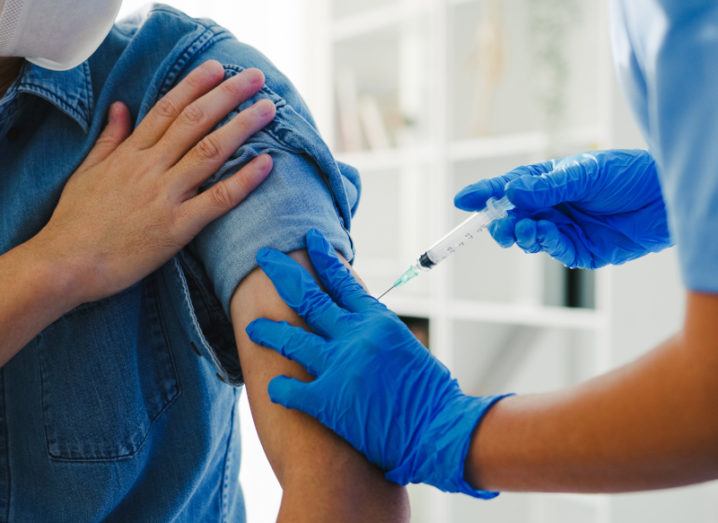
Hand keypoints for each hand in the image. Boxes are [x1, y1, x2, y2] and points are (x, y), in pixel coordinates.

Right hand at [31, 60, 274, 304]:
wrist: (66, 264)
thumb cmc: (75, 221)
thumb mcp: (87, 172)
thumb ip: (109, 138)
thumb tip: (120, 106)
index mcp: (129, 154)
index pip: (167, 109)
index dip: (195, 85)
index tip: (218, 68)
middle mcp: (150, 168)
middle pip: (195, 121)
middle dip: (227, 95)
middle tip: (255, 77)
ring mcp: (165, 196)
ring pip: (210, 152)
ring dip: (242, 127)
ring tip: (269, 109)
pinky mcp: (177, 227)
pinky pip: (217, 199)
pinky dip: (244, 180)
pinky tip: (267, 162)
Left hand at [246, 229, 510, 497]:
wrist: (438, 429)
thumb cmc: (431, 393)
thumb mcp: (407, 347)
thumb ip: (377, 332)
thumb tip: (359, 323)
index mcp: (377, 321)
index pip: (342, 280)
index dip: (322, 259)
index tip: (308, 240)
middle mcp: (355, 336)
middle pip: (308, 297)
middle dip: (282, 273)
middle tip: (263, 257)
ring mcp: (339, 366)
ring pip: (291, 338)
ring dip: (269, 331)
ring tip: (253, 327)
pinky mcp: (328, 400)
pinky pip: (290, 388)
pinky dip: (280, 387)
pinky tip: (273, 387)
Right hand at [454, 150, 672, 268]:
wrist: (665, 199)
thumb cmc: (627, 175)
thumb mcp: (583, 173)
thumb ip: (546, 187)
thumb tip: (511, 192)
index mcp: (546, 181)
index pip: (507, 188)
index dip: (484, 194)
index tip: (462, 201)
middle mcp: (550, 206)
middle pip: (512, 217)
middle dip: (500, 222)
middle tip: (496, 225)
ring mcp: (562, 229)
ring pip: (528, 237)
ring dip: (521, 234)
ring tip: (524, 228)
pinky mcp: (578, 250)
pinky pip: (553, 250)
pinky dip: (545, 242)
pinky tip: (546, 232)